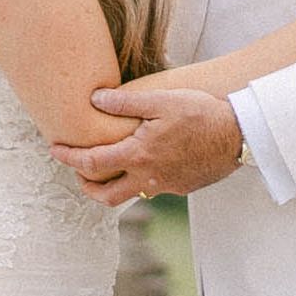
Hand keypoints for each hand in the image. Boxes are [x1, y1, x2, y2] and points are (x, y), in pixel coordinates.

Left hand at [52, 87, 244, 204]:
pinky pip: (153, 189)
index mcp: (139, 155)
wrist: (240, 136)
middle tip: (78, 171)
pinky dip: (140, 179)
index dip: (68, 157)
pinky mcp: (181, 188)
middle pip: (105, 196)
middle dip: (86, 186)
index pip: (91, 163)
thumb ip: (126, 102)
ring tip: (108, 169)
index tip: (54, 150)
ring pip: (129, 195)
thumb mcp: (163, 100)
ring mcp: (166, 186)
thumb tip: (95, 98)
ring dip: (113, 186)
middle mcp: (148, 177)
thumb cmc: (203, 114)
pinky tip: (145, 162)